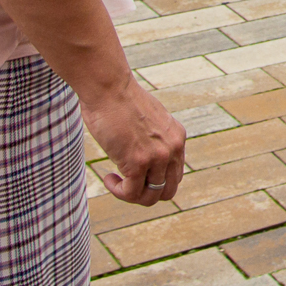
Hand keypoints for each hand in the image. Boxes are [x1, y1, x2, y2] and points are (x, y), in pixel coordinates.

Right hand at [80, 77, 185, 205]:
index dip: (154, 181)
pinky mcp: (138, 162)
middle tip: (126, 183)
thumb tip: (143, 156)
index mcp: (177, 138)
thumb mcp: (148, 120)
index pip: (174, 175)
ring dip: (129, 194)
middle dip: (145, 194)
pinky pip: (131, 193)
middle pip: (168, 191)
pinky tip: (108, 177)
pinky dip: (118, 191)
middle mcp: (173, 148)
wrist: (109, 87)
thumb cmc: (120, 101)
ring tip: (114, 180)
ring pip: (150, 197)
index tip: (135, 173)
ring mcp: (157, 157)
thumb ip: (153, 138)